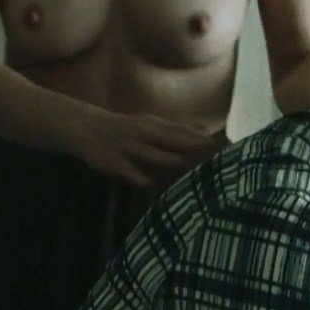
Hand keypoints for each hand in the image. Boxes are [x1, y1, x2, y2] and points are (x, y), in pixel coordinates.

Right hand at [73, 111, 221, 188]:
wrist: (86, 128)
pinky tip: (155, 185)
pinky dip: (147, 180)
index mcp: (153, 124)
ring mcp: (130, 148)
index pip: (183, 131)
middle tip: (215, 160)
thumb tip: (202, 130)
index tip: (223, 146)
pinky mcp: (116, 163)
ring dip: (176, 164)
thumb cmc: (124, 127)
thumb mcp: (148, 123)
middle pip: (176, 142)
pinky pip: (136, 175)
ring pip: (159, 157)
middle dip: (196, 150)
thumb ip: (173, 129)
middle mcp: (145, 134)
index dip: (202, 139)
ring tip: (193, 175)